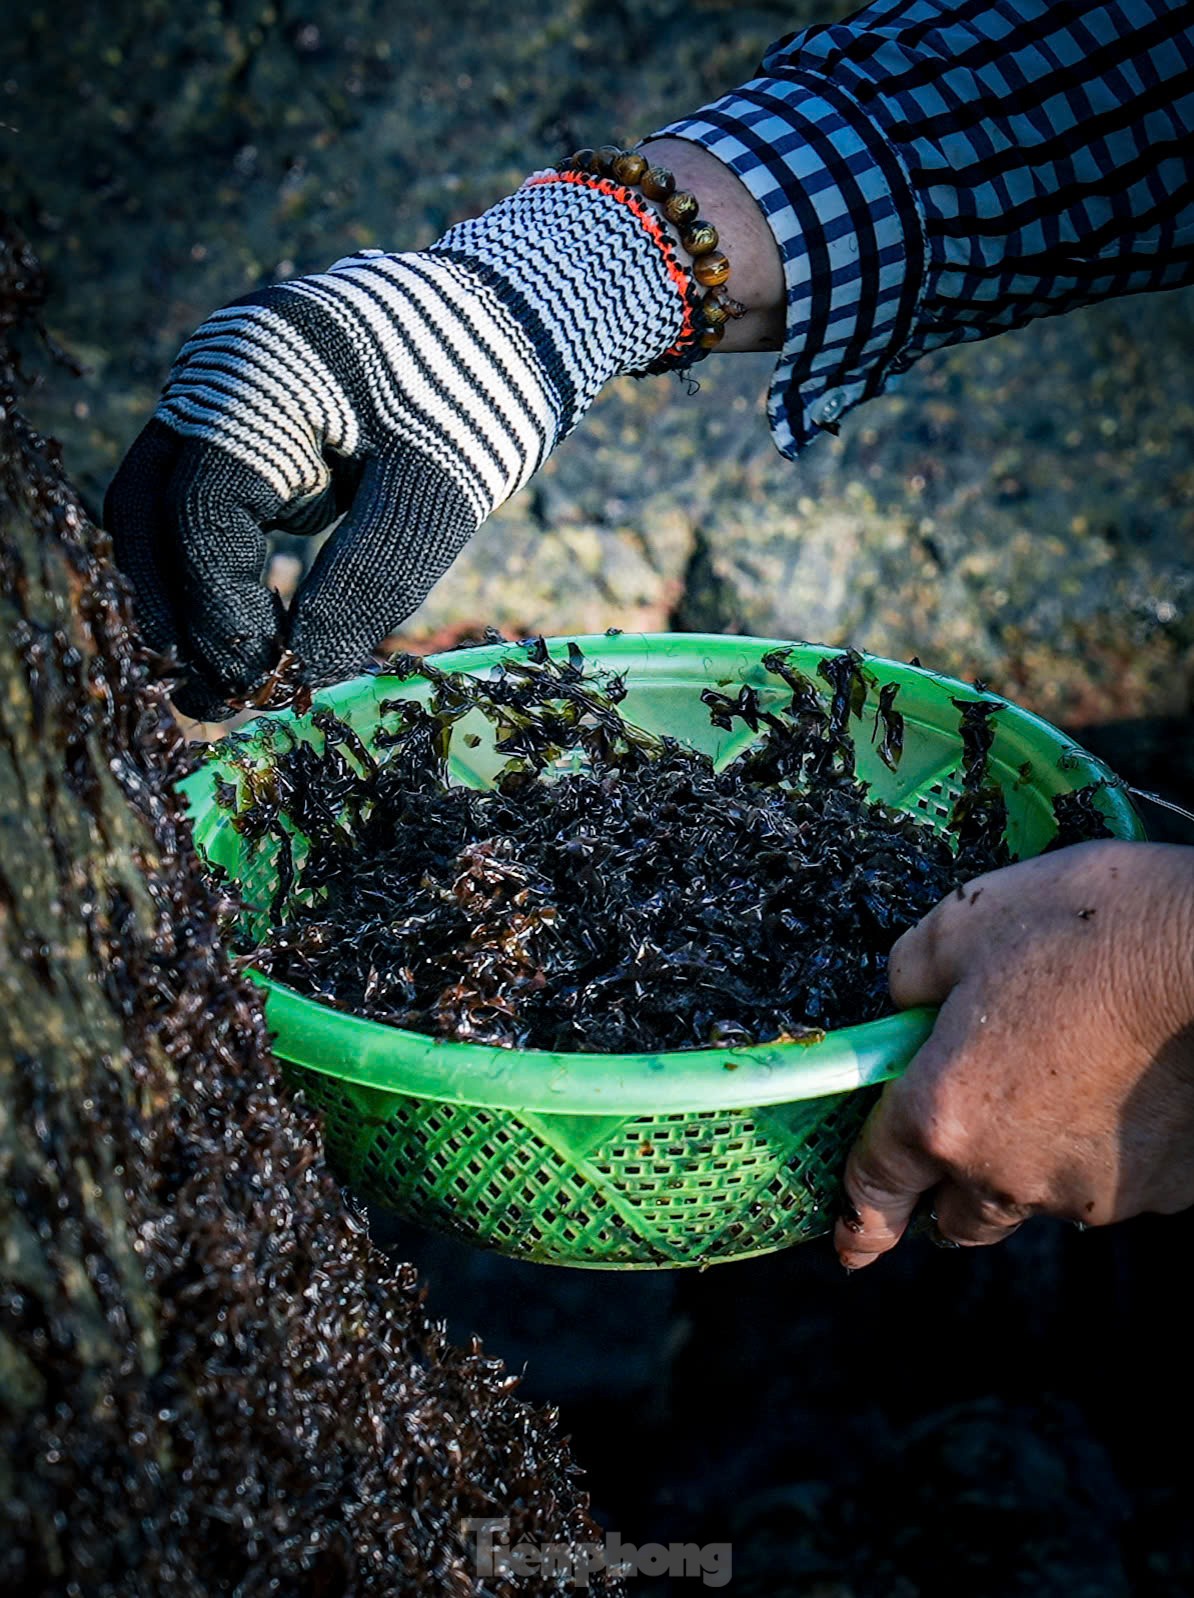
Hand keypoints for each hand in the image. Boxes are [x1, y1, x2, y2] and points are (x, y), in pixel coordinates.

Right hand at [103, 174, 690, 717]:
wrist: (515, 320)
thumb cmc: (482, 398)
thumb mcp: (435, 497)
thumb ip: (366, 583)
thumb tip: (303, 675)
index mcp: (253, 377)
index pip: (200, 518)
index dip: (221, 613)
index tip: (263, 682)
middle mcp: (211, 373)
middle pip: (149, 512)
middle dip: (179, 612)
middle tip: (219, 697)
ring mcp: (218, 389)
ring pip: (162, 508)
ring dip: (189, 593)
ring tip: (235, 674)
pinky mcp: (241, 414)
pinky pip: (201, 495)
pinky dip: (218, 562)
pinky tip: (258, 621)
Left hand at [834, 840, 1193, 1267]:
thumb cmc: (1091, 927)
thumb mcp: (965, 920)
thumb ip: (912, 975)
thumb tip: (907, 1004)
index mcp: (944, 1113)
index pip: (876, 1186)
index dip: (857, 1217)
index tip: (849, 1244)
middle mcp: (1008, 1172)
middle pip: (957, 1215)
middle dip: (945, 1187)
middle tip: (960, 1133)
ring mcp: (1089, 1190)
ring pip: (1037, 1196)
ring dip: (1031, 1158)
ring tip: (1062, 1073)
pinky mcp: (1160, 1190)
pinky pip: (1110, 1181)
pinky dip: (1103, 1147)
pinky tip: (1122, 1082)